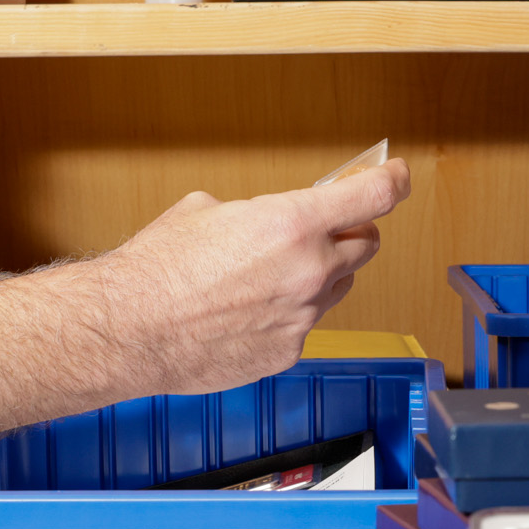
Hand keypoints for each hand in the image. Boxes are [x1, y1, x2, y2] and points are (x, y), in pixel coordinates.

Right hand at [92, 160, 411, 394]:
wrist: (131, 329)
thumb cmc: (158, 268)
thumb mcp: (207, 210)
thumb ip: (258, 214)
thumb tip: (269, 222)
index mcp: (293, 223)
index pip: (374, 197)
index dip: (393, 182)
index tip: (397, 176)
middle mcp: (310, 271)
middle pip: (367, 244)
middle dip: (351, 231)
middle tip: (325, 228)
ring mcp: (303, 316)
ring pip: (338, 288)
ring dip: (321, 275)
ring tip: (271, 274)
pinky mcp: (289, 352)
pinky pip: (306, 324)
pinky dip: (289, 313)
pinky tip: (248, 312)